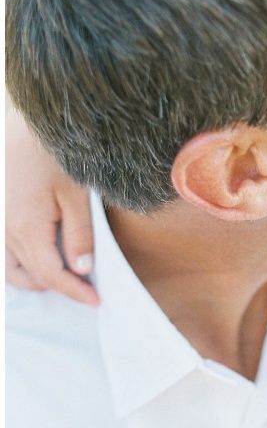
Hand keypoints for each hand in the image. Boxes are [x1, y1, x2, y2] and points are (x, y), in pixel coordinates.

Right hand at [5, 107, 98, 305]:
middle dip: (59, 286)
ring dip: (37, 278)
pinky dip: (23, 263)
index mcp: (27, 229)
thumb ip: (79, 234)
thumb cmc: (54, 156)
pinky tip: (47, 254)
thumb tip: (82, 269)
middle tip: (88, 286)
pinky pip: (5, 252)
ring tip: (69, 273)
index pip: (51, 276)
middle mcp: (5, 232)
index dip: (75, 292)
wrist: (25, 127)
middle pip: (30, 277)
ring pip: (11, 269)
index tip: (97, 300)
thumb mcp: (76, 195)